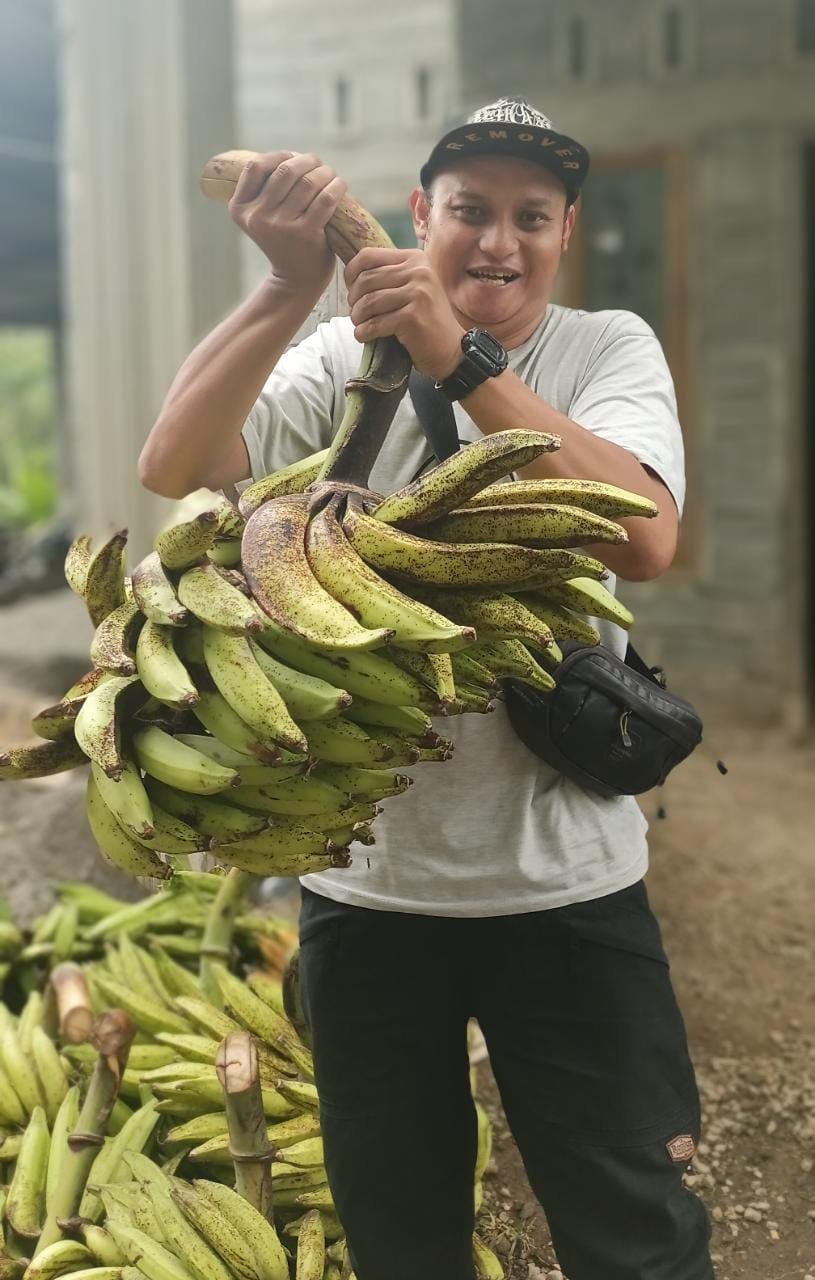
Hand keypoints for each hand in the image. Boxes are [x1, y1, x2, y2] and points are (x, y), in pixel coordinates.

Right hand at [229, 152, 347, 296]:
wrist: (296, 280)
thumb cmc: (284, 241)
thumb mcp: (263, 217)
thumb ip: (267, 190)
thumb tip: (294, 155)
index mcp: (240, 209)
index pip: (255, 166)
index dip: (279, 156)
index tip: (294, 159)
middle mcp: (257, 217)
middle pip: (285, 171)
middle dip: (306, 161)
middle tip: (318, 165)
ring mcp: (280, 226)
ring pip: (307, 182)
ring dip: (324, 172)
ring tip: (330, 175)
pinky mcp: (305, 233)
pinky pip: (324, 199)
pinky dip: (336, 187)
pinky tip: (340, 185)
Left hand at [345, 249, 464, 379]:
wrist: (452, 348)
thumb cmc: (426, 319)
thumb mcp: (412, 287)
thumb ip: (390, 275)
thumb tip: (351, 273)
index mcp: (415, 259)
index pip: (368, 255)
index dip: (351, 273)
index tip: (351, 289)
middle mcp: (418, 271)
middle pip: (366, 279)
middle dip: (353, 300)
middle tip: (356, 313)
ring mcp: (418, 293)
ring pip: (369, 302)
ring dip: (357, 317)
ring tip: (359, 324)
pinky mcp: (413, 317)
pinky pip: (376, 323)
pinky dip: (364, 332)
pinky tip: (364, 336)